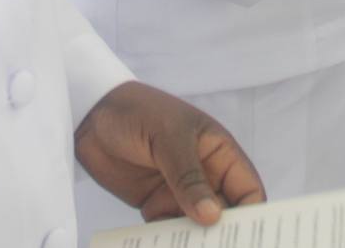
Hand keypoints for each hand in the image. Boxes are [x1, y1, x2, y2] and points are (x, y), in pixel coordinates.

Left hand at [75, 81, 265, 225]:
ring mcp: (180, 193)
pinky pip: (169, 230)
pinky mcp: (155, 205)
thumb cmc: (138, 111)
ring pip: (198, 228)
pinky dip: (169, 242)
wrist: (92, 114)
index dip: (253, 216)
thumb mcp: (169, 139)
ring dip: (196, 242)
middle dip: (224, 236)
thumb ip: (188, 177)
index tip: (245, 239)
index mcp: (220, 153)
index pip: (248, 191)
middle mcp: (205, 177)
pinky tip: (164, 247)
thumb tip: (212, 216)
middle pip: (226, 215)